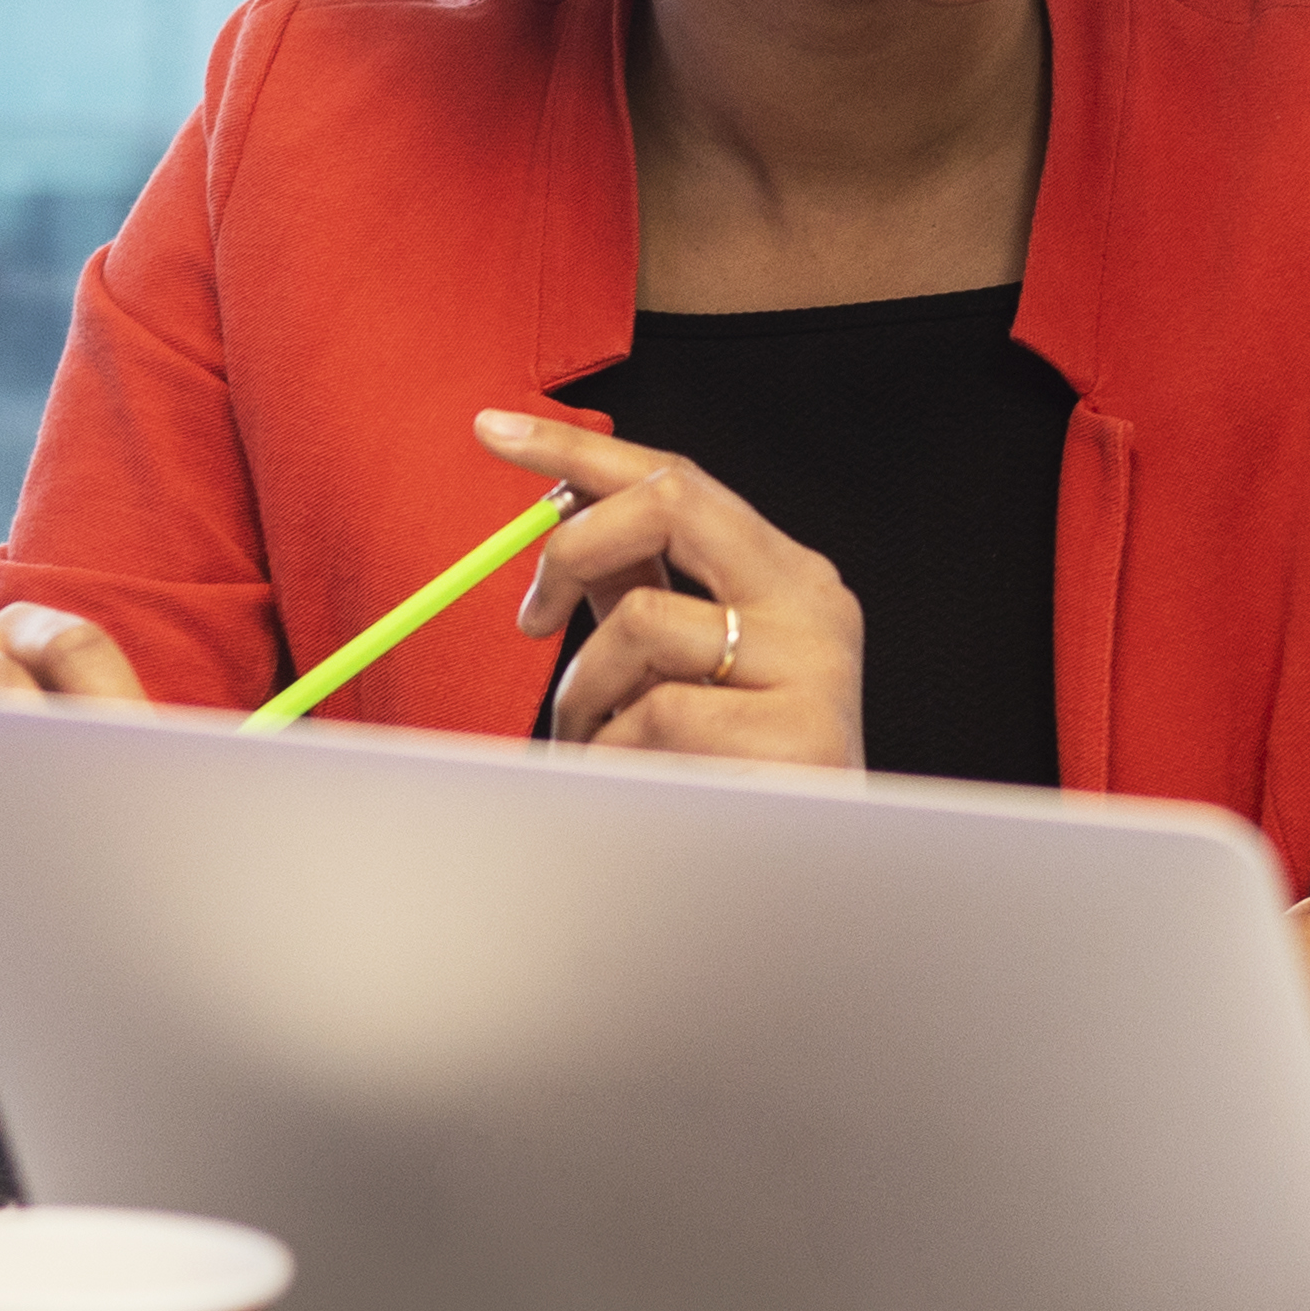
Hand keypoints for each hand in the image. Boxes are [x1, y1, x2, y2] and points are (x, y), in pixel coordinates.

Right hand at [0, 605, 144, 1000]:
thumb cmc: (67, 842)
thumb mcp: (111, 804)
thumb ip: (144, 793)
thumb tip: (221, 816)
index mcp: (33, 641)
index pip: (72, 651)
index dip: (113, 711)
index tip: (150, 784)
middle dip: (32, 765)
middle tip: (83, 843)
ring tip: (22, 911)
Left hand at [482, 412, 865, 769]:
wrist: (811, 880)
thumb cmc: (738, 773)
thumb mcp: (692, 670)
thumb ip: (642, 594)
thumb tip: (565, 533)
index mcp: (786, 577)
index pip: (677, 478)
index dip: (578, 449)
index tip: (496, 431)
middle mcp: (812, 602)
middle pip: (669, 502)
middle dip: (573, 546)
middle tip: (529, 616)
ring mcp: (813, 665)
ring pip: (639, 624)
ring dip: (585, 693)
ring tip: (599, 748)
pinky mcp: (796, 733)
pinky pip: (651, 718)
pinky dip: (615, 755)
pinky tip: (644, 787)